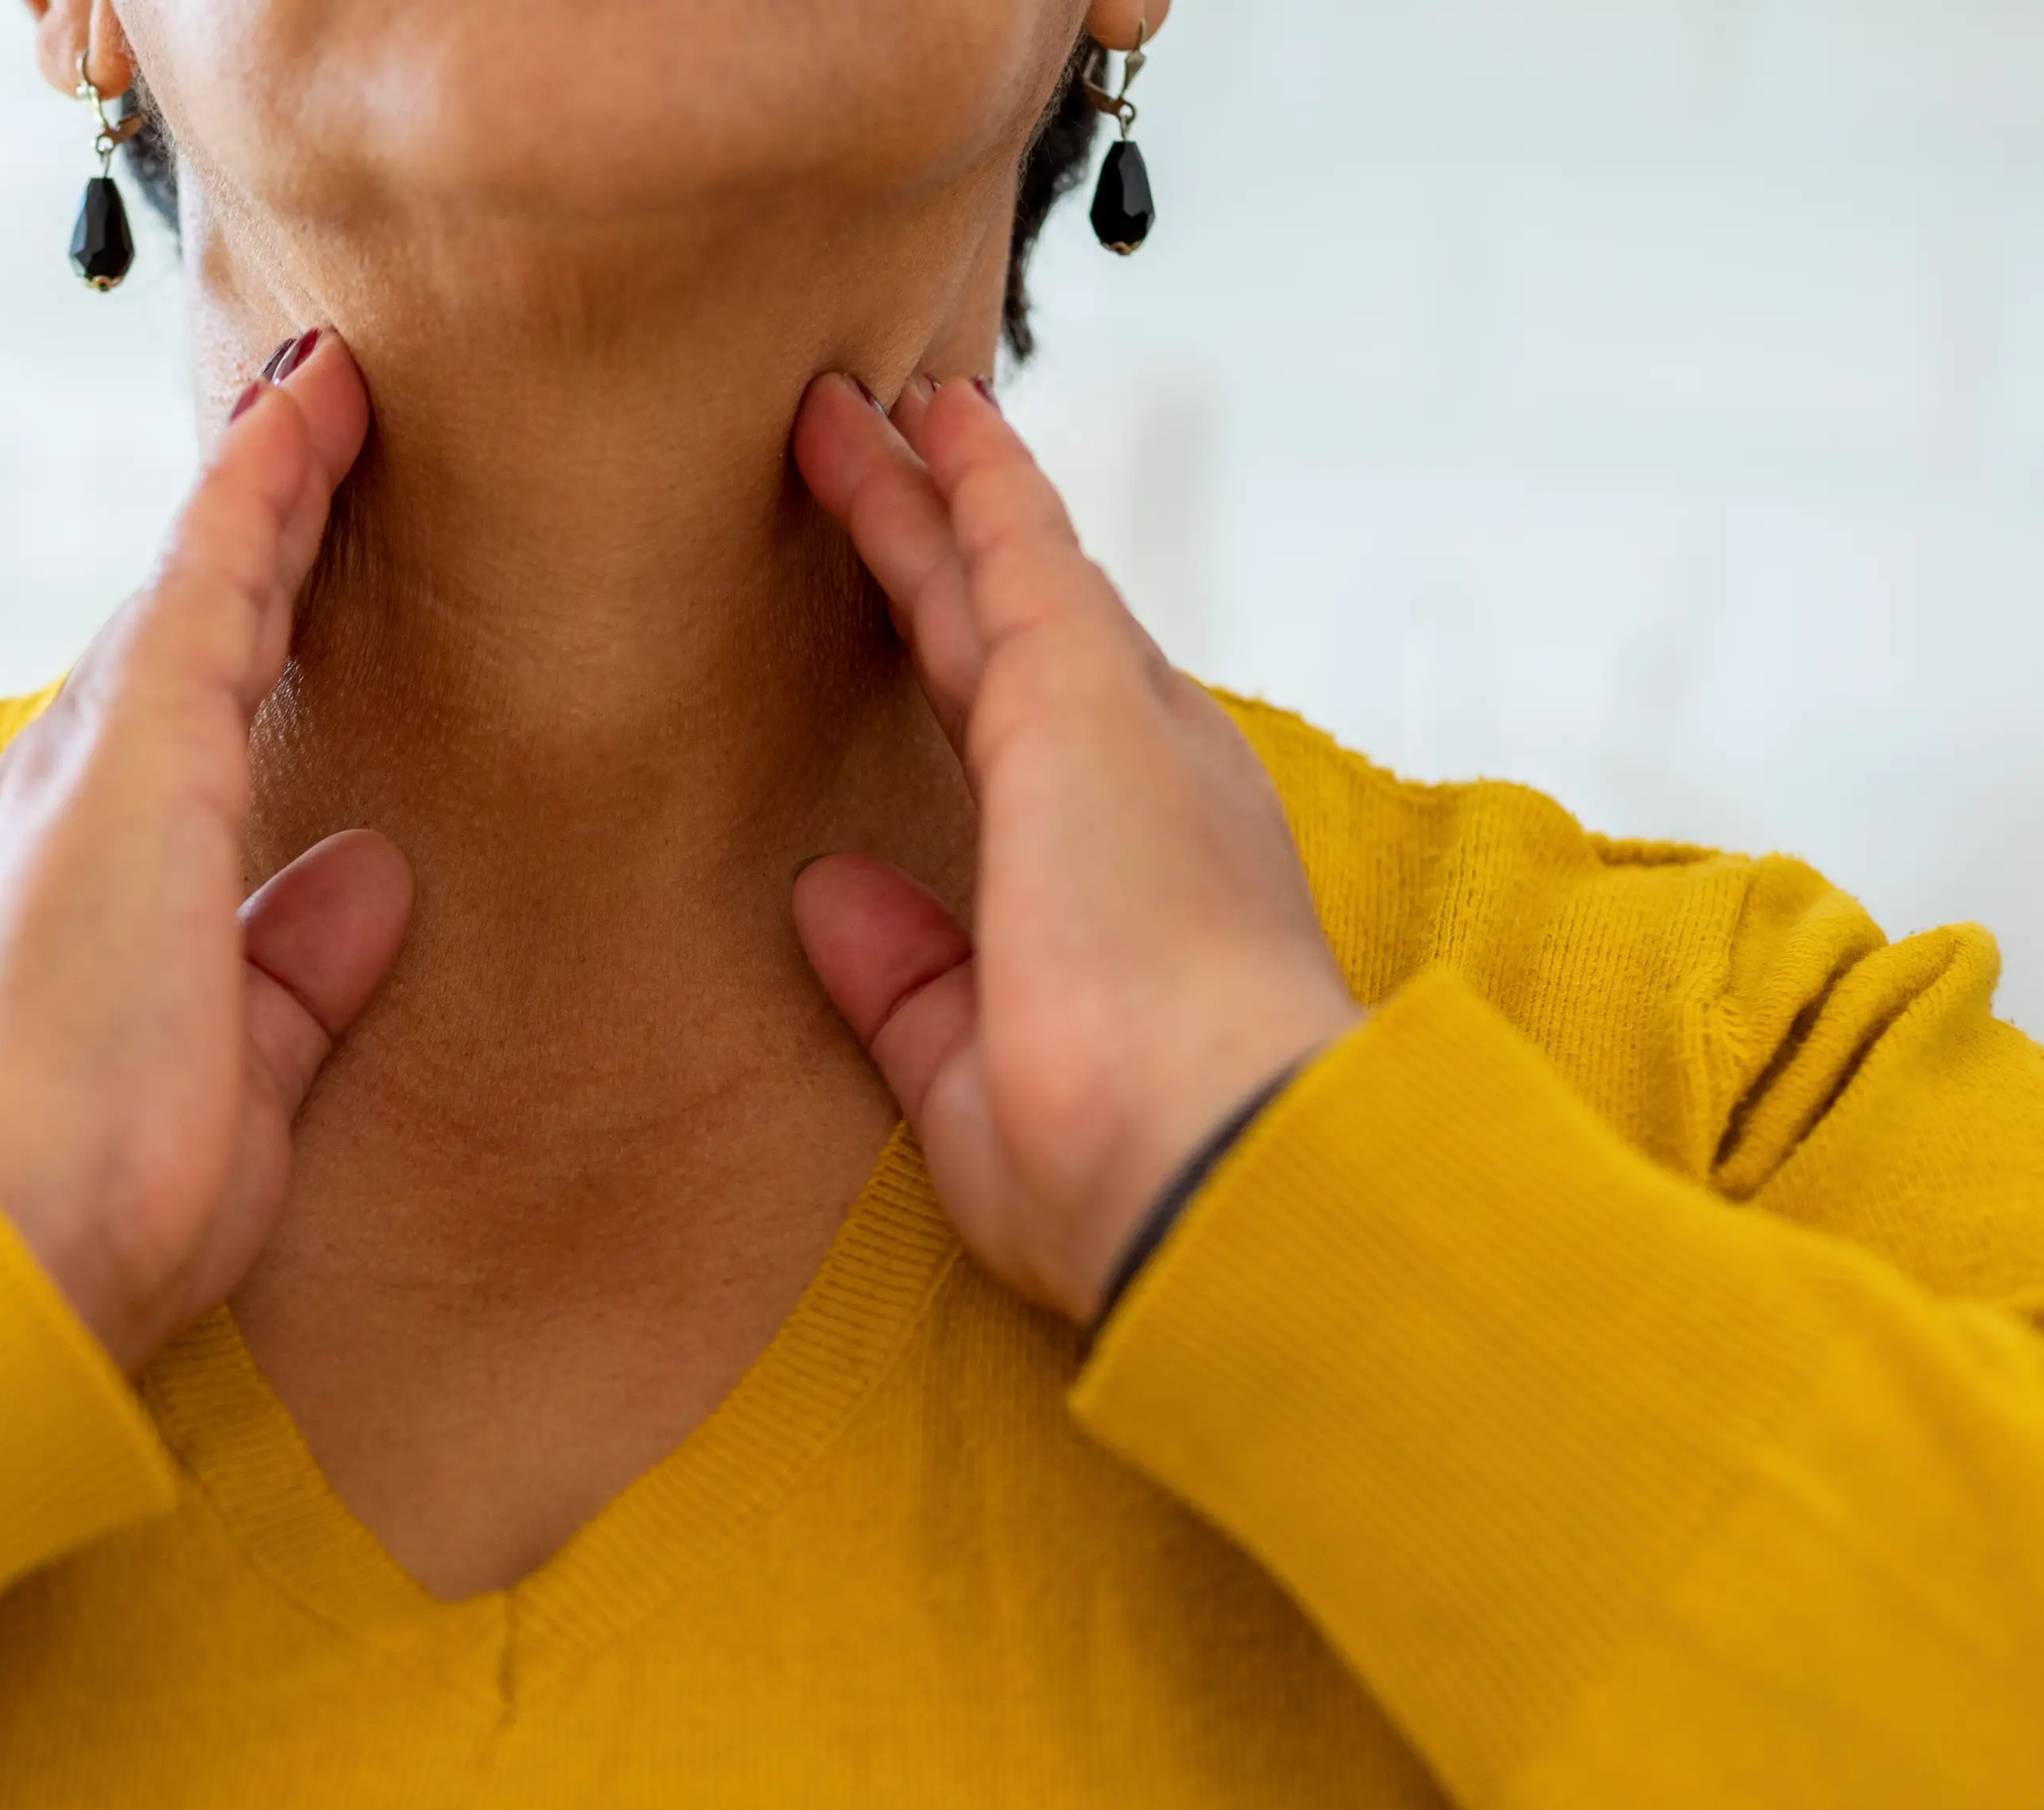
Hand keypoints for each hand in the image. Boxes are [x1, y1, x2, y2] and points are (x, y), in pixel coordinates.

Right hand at [0, 333, 410, 1372]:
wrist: (2, 1244)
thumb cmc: (101, 1201)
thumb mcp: (242, 1070)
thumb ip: (296, 972)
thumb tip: (367, 878)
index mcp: (95, 881)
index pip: (186, 722)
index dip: (244, 620)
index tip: (300, 541)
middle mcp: (72, 799)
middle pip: (184, 628)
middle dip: (255, 524)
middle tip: (320, 415)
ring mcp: (95, 766)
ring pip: (198, 587)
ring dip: (268, 482)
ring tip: (331, 385)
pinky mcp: (136, 757)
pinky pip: (214, 583)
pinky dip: (263, 487)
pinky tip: (314, 406)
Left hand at [788, 373, 1360, 1323]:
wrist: (1212, 1167)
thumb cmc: (1121, 1167)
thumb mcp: (970, 1075)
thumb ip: (906, 979)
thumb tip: (831, 894)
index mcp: (1133, 884)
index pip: (1024, 751)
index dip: (968, 664)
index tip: (925, 606)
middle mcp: (1149, 787)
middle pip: (1012, 635)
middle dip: (942, 546)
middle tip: (882, 456)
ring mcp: (1123, 731)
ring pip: (999, 578)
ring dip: (927, 492)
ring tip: (856, 408)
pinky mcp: (1083, 698)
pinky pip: (1013, 553)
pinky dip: (968, 478)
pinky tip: (920, 413)